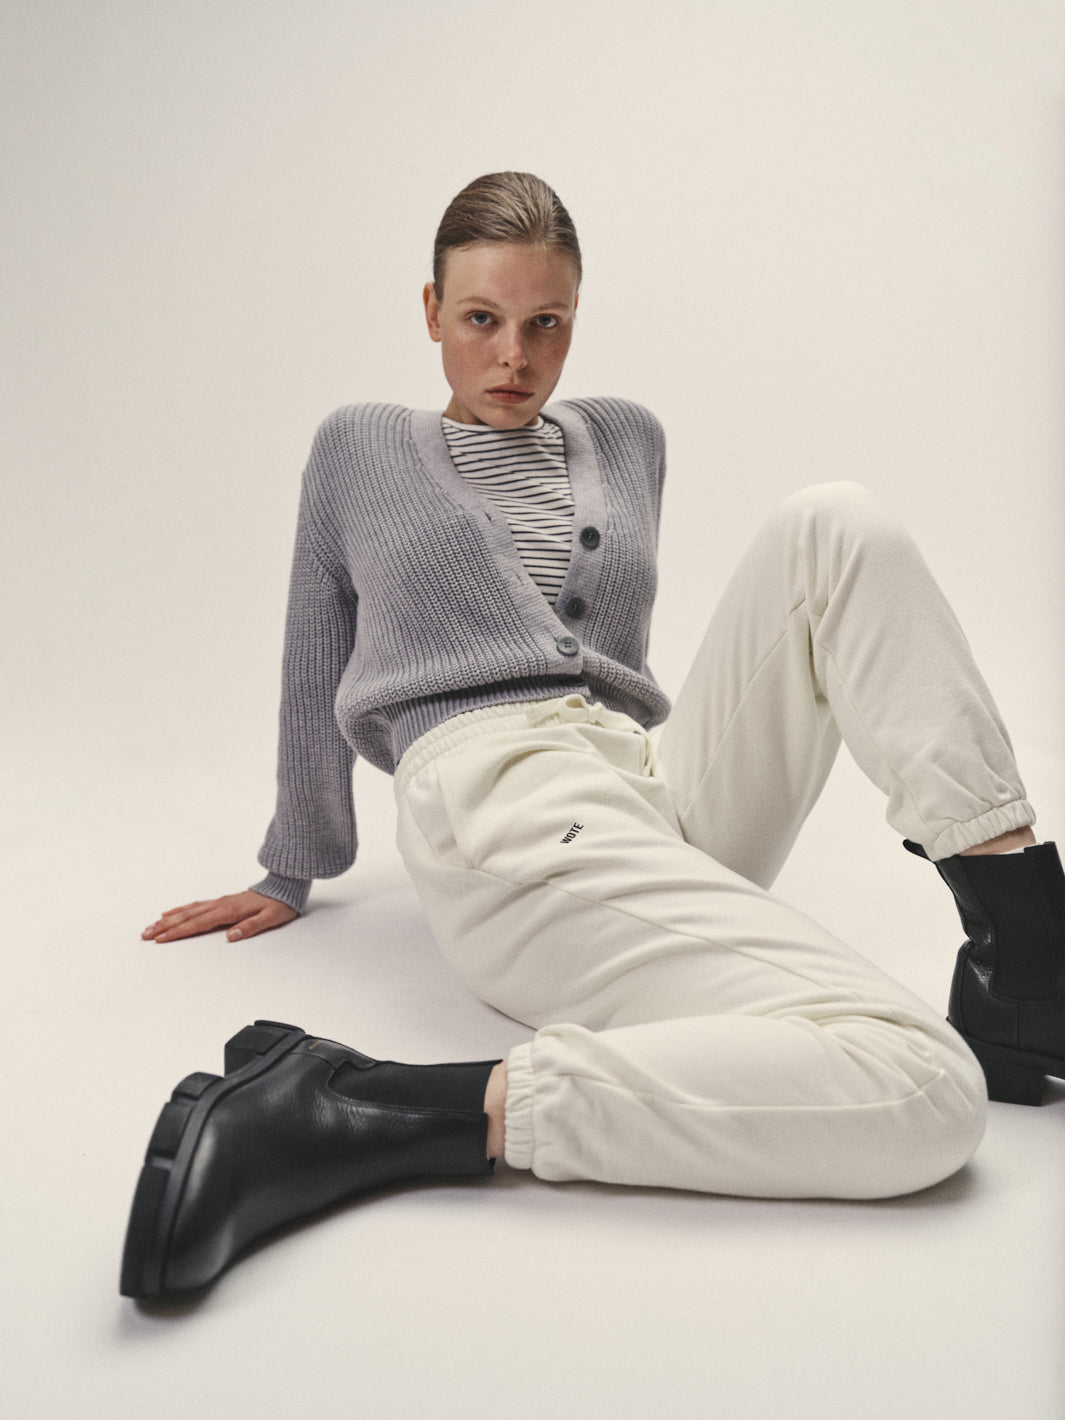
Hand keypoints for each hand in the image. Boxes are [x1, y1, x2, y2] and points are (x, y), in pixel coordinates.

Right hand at [141, 891, 297, 942]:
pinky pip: (195, 905)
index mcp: (229, 911)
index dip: (178, 932)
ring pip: (188, 910)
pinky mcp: (221, 901)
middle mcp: (220, 904)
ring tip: (151, 925)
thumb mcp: (270, 918)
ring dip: (168, 918)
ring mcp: (219, 901)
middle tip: (145, 935)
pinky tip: (171, 912)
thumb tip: (231, 936)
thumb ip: (251, 927)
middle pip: (187, 917)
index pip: (198, 924)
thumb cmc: (279, 904)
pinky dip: (180, 909)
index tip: (161, 939)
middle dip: (165, 926)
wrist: (285, 885)